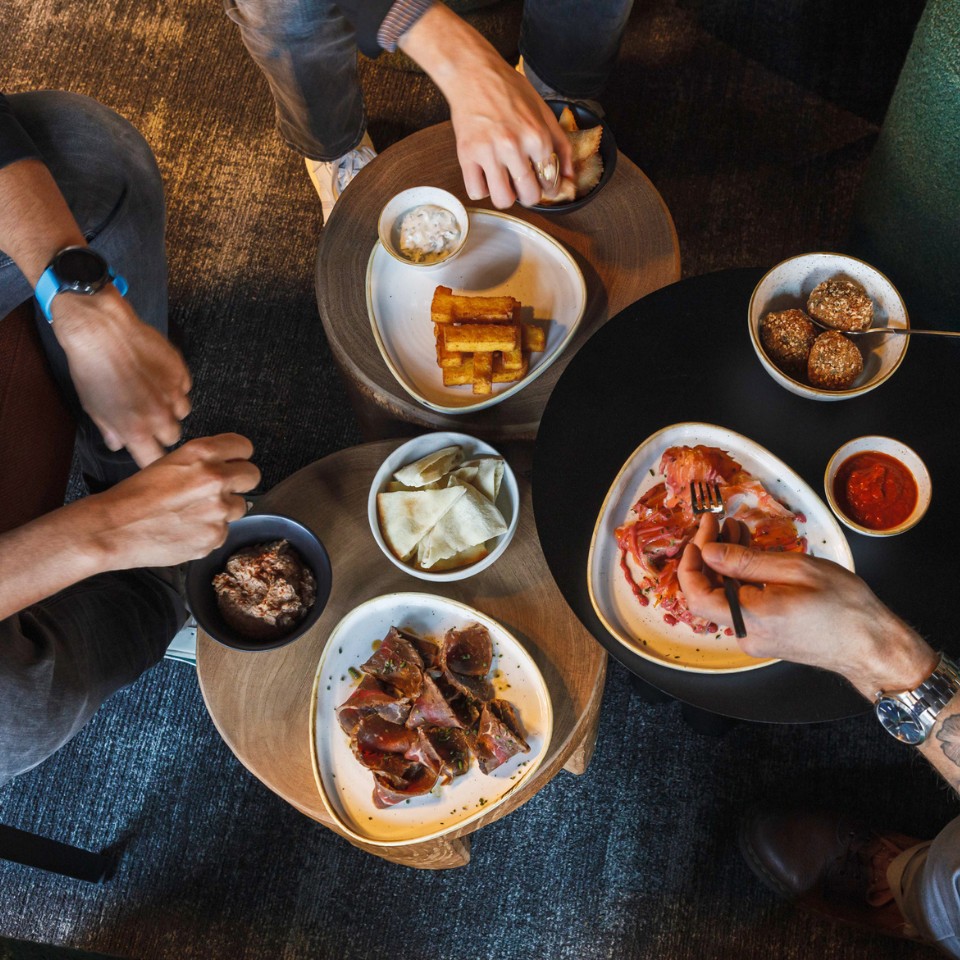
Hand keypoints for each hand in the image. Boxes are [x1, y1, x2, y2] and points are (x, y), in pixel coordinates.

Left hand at [51, 286, 191, 466]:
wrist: (101, 329)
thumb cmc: (91, 367)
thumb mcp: (92, 406)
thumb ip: (111, 430)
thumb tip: (118, 443)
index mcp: (135, 430)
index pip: (154, 460)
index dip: (151, 457)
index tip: (147, 451)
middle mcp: (159, 416)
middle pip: (173, 437)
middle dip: (161, 430)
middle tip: (146, 415)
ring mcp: (174, 393)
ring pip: (182, 412)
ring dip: (171, 408)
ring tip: (154, 393)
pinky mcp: (181, 372)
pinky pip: (184, 388)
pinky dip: (174, 386)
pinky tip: (157, 375)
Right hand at [90, 434, 260, 569]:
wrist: (114, 528)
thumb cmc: (135, 496)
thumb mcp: (169, 462)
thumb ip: (203, 461)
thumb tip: (227, 465)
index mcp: (202, 454)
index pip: (244, 447)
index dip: (238, 456)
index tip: (234, 462)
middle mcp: (215, 478)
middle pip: (252, 475)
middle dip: (240, 482)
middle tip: (221, 489)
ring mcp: (218, 510)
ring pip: (240, 507)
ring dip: (224, 510)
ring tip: (194, 512)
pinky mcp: (214, 536)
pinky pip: (223, 531)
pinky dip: (209, 532)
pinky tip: (187, 530)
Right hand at [448, 60, 573, 208]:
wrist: (473, 72)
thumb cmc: (508, 88)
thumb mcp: (544, 111)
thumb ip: (561, 145)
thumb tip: (569, 177)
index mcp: (537, 136)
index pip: (550, 182)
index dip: (548, 187)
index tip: (542, 184)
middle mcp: (514, 147)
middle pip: (529, 196)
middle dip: (529, 194)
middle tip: (523, 183)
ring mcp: (489, 153)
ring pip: (503, 200)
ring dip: (506, 196)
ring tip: (504, 182)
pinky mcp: (466, 155)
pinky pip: (476, 192)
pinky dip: (481, 189)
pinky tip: (485, 175)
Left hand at [678, 513, 935, 697]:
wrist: (873, 647)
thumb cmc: (846, 608)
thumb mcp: (797, 570)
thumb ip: (747, 561)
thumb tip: (709, 551)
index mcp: (751, 617)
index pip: (696, 594)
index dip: (690, 561)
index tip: (701, 533)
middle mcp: (746, 633)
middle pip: (708, 592)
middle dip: (708, 554)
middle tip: (718, 524)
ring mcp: (754, 637)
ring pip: (724, 595)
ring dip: (725, 562)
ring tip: (736, 530)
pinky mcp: (764, 635)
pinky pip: (740, 603)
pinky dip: (740, 576)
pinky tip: (750, 552)